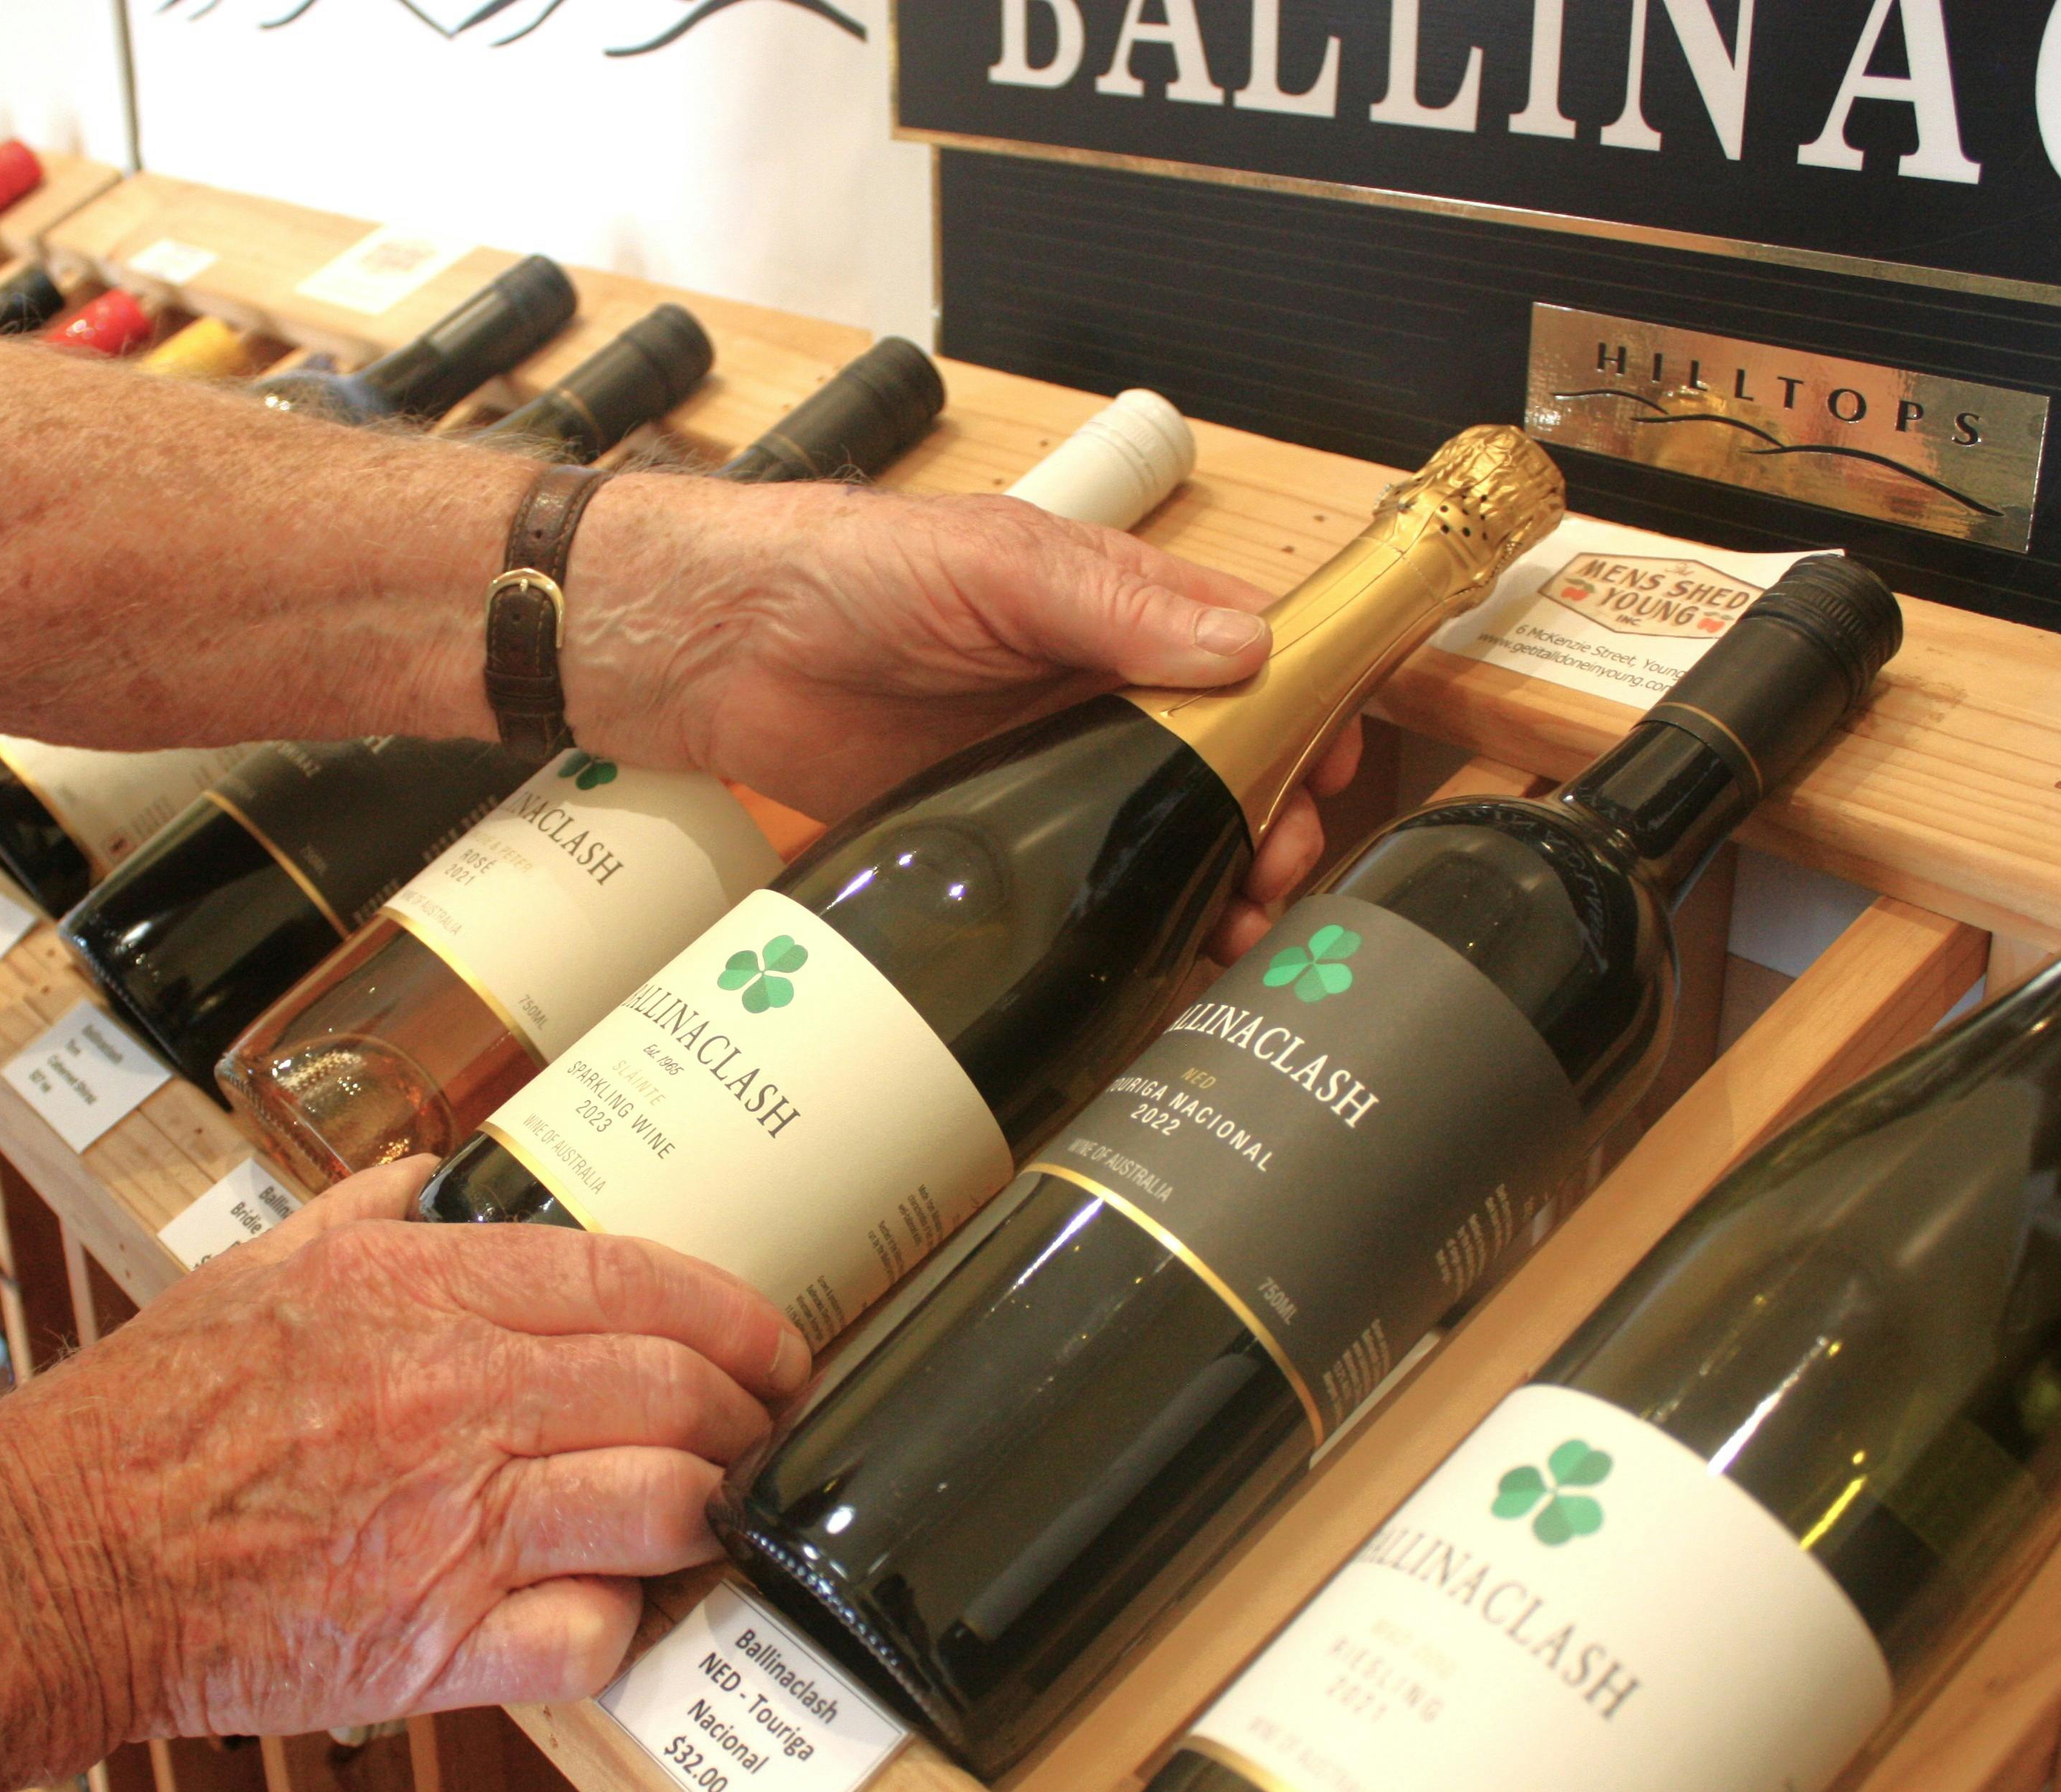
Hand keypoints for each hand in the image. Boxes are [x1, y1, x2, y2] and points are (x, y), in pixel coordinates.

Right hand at [0, 1157, 808, 1739]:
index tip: (767, 1341)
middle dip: (748, 1414)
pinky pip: (590, 1637)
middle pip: (675, 1390)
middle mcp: (454, 1399)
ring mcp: (453, 1526)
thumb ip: (366, 1212)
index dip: (733, 1313)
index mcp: (415, 1293)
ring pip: (665, 1505)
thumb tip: (440, 1174)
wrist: (55, 1561)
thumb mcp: (256, 1270)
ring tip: (708, 1518)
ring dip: (710, 1513)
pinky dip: (622, 1627)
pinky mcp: (435, 1645)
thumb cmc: (142, 1424)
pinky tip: (608, 1609)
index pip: (632, 1280)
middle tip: (758, 1431)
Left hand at [563, 474, 1362, 963]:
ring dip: (1213, 881)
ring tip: (1233, 928)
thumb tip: (1241, 651)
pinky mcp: (996, 835)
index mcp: (1119, 610)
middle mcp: (1099, 690)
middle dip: (1272, 817)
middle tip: (1275, 869)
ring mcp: (1050, 768)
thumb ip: (1117, 606)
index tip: (1337, 765)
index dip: (1311, 707)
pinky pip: (1083, 886)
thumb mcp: (998, 563)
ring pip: (1164, 832)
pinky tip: (1160, 959)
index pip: (1255, 654)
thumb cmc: (853, 567)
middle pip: (1229, 761)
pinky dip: (1131, 922)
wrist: (723, 647)